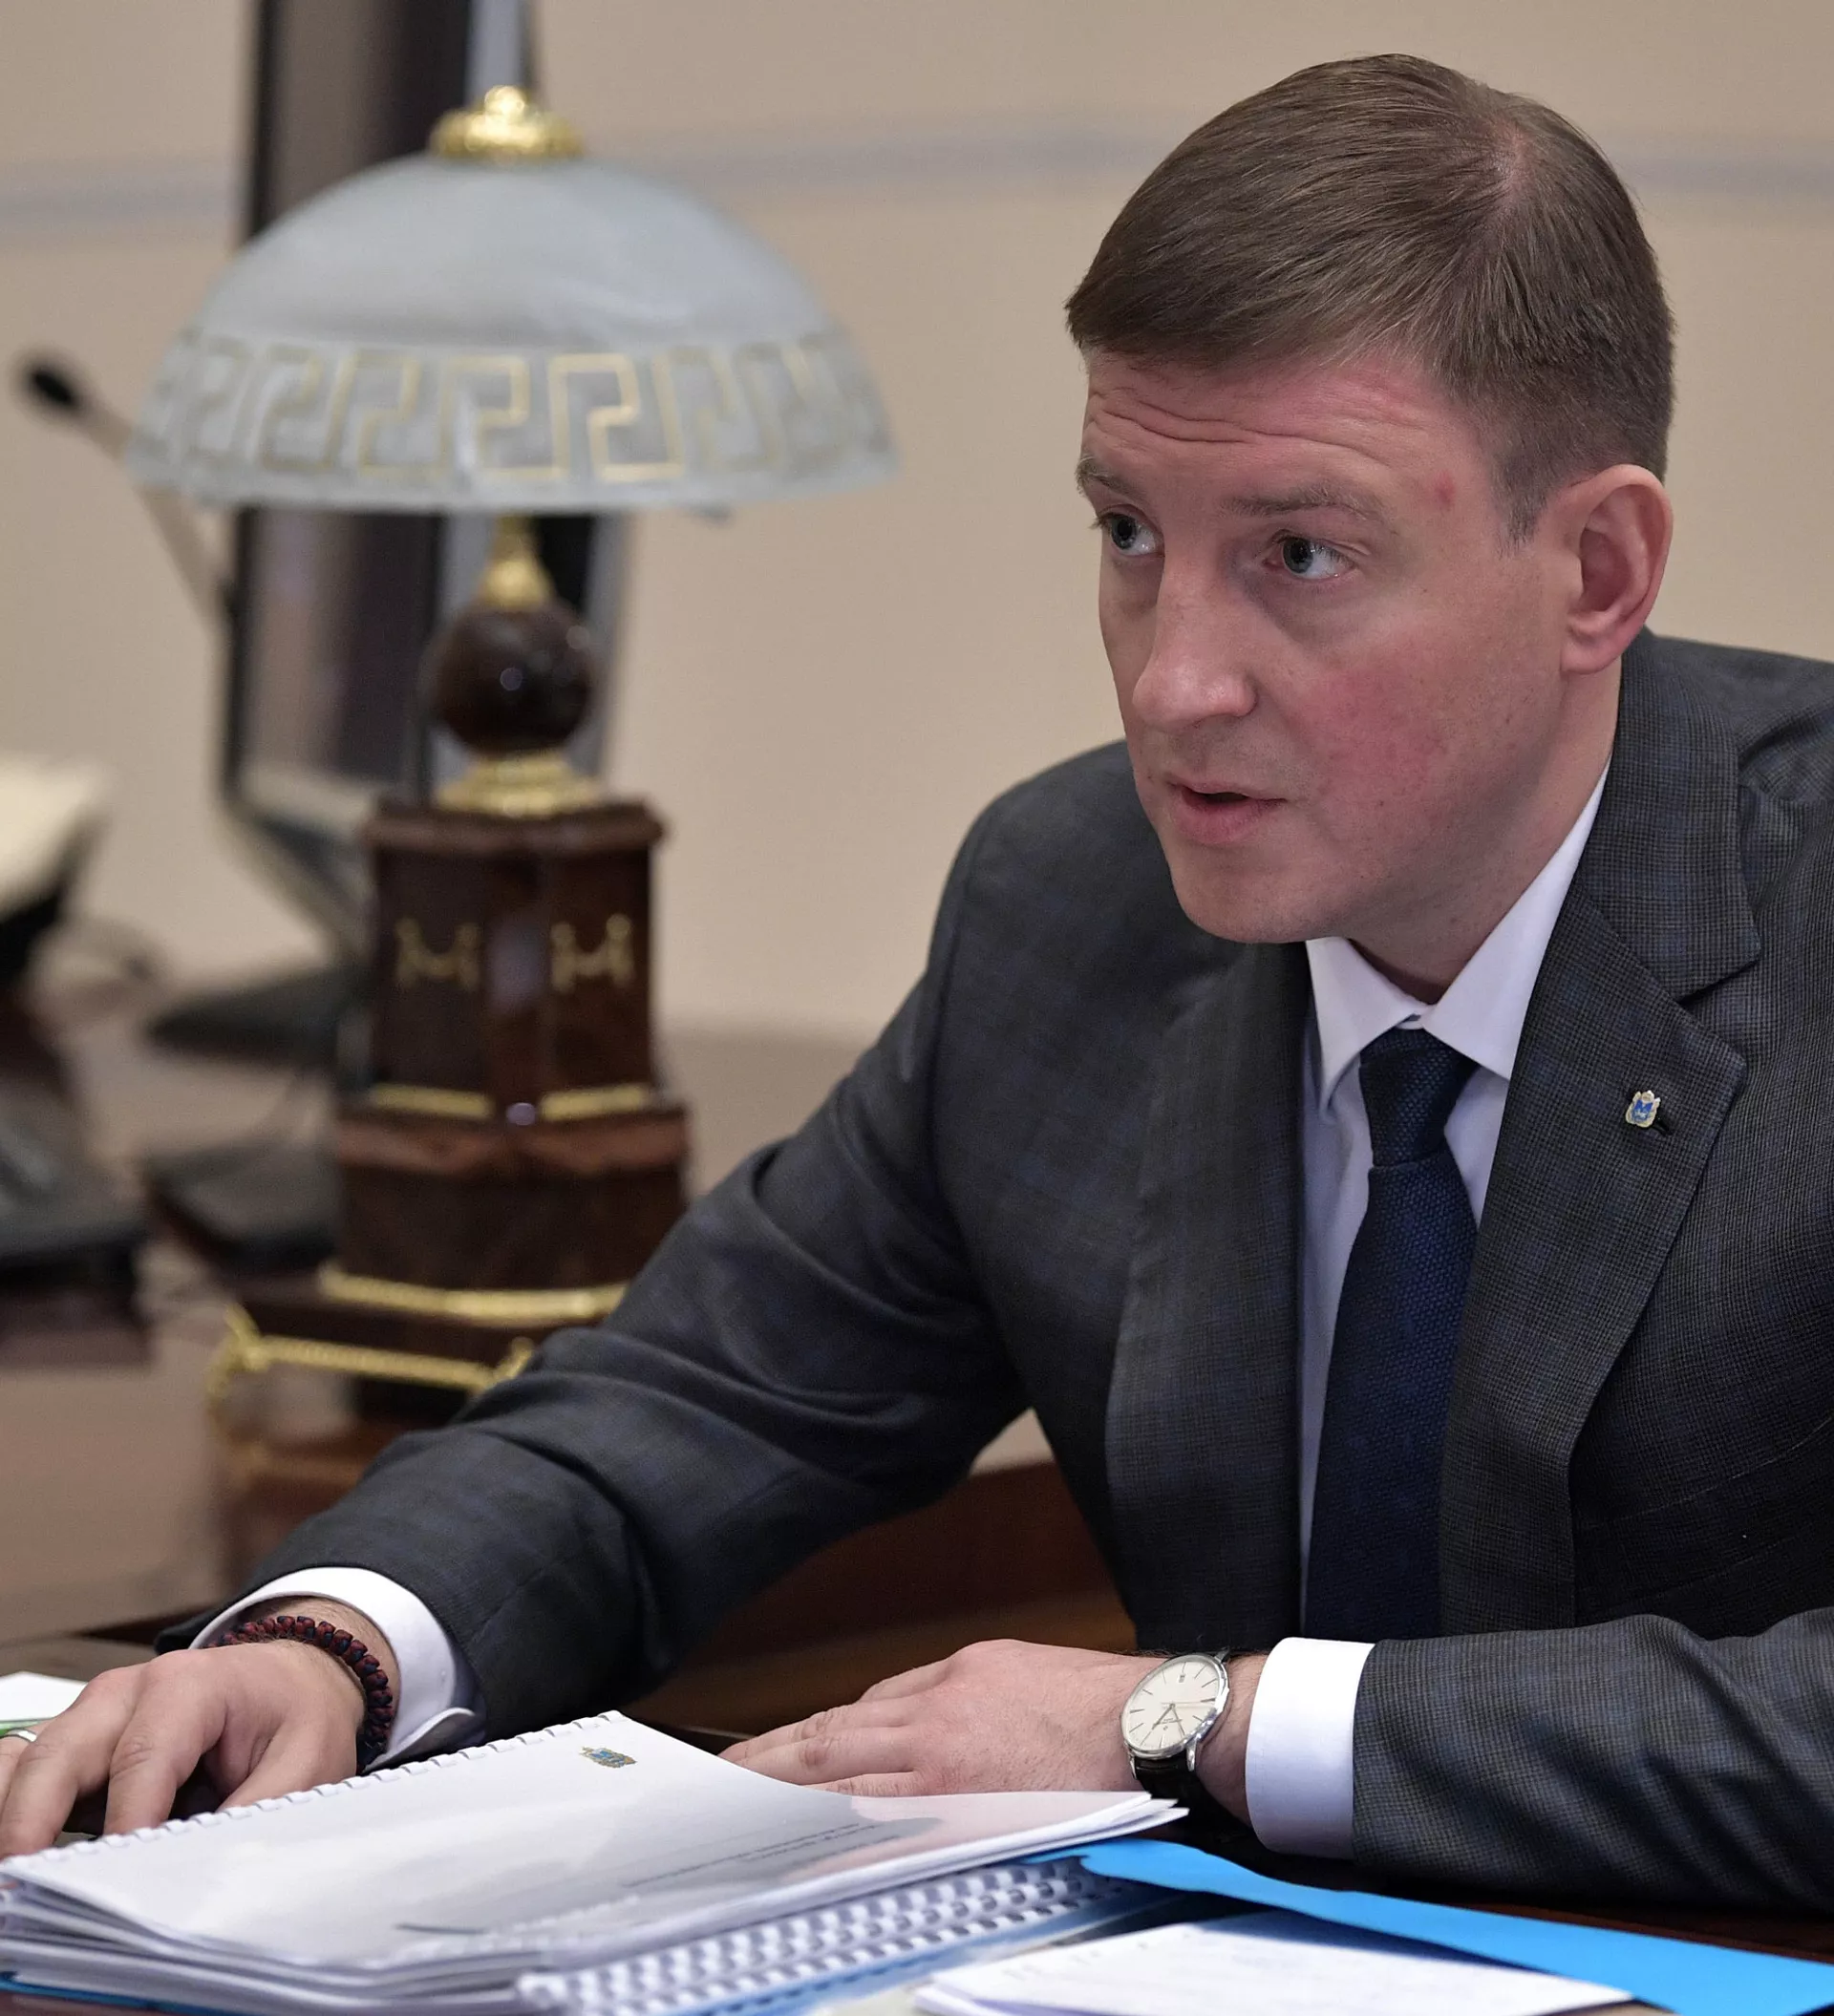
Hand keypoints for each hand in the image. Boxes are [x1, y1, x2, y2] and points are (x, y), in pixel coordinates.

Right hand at [0, 1601, 395, 1856]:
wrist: (291, 1678)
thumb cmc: (296, 1715)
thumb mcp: (308, 1761)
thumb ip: (258, 1812)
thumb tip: (206, 1872)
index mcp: (188, 1686)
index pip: (140, 1760)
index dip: (124, 1825)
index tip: (113, 1886)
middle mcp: (126, 1693)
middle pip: (57, 1756)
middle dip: (29, 1824)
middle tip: (23, 1890)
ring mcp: (93, 1717)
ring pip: (25, 1763)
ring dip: (12, 1819)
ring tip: (17, 1883)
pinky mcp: (78, 1745)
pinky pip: (24, 1772)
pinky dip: (11, 1812)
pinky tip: (21, 1860)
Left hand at [727, 1639, 1269, 1818]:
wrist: (1155, 1728)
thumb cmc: (1094, 1701)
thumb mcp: (1009, 1669)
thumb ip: (946, 1692)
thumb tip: (891, 1716)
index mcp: (943, 1685)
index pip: (846, 1717)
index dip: (791, 1744)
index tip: (749, 1764)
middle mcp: (933, 1726)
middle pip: (826, 1748)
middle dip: (761, 1772)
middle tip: (708, 1795)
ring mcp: (949, 1775)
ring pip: (844, 1792)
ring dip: (783, 1811)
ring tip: (732, 1833)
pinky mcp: (972, 1817)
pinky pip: (889, 1839)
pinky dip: (840, 1849)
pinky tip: (806, 1865)